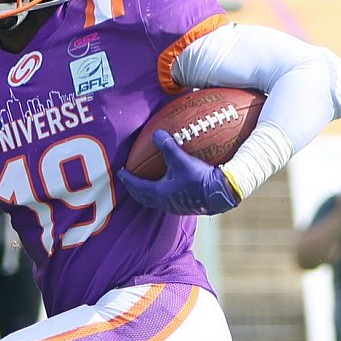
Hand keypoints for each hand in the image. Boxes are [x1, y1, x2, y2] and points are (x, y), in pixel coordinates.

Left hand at [116, 130, 240, 215]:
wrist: (220, 193)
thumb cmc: (198, 178)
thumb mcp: (181, 160)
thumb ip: (168, 146)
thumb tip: (156, 133)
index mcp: (159, 192)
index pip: (137, 186)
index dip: (127, 179)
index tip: (120, 173)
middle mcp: (165, 202)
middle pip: (142, 198)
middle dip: (133, 189)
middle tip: (128, 181)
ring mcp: (175, 207)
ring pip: (154, 202)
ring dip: (147, 194)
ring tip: (145, 186)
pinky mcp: (186, 207)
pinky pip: (167, 202)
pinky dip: (160, 196)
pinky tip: (168, 189)